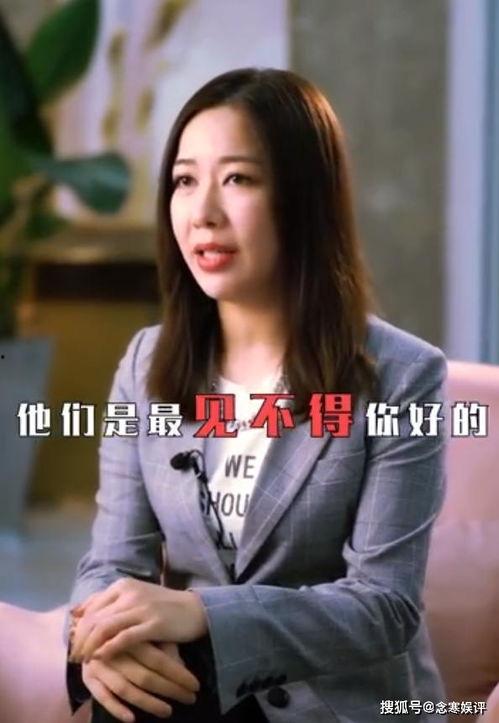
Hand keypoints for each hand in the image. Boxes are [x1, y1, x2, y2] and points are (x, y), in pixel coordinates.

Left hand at [70, 579, 207, 661]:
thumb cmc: (161, 605)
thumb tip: (77, 612)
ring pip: (105, 628)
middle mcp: (129, 593)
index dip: (77, 627)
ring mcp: (141, 608)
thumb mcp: (133, 596)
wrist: (193, 609)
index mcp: (123, 584)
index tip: (72, 643)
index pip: (91, 607)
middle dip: (80, 640)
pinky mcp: (153, 624)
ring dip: (90, 647)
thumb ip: (108, 602)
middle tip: (74, 656)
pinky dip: (109, 649)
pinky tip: (102, 657)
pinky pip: (124, 638)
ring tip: (85, 660)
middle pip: (94, 618)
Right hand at [81, 640, 199, 722]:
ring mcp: (100, 666)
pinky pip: (102, 697)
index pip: (157, 659)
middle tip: (190, 699)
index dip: (177, 673)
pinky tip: (132, 719)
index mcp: (131, 636)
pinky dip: (116, 708)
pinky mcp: (88, 679)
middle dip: (169, 690)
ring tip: (168, 711)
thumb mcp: (144, 632)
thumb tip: (182, 666)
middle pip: (144, 676)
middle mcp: (115, 651)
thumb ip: (162, 645)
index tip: (195, 685)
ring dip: (148, 703)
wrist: (88, 628)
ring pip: (126, 689)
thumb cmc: (125, 632)